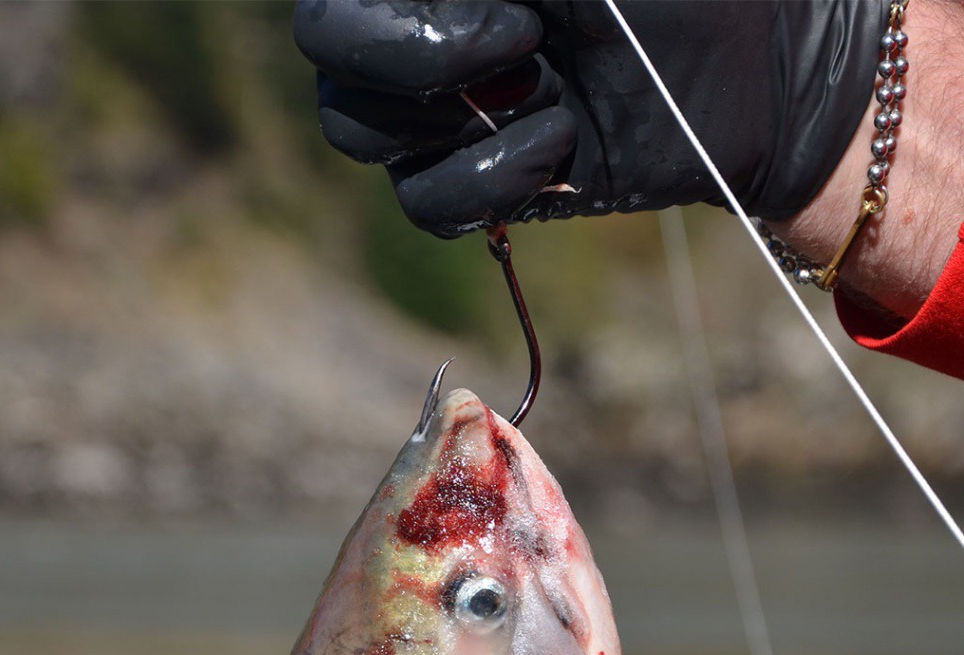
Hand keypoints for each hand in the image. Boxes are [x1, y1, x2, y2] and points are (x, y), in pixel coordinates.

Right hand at [294, 1, 889, 237]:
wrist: (754, 67)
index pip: (333, 5)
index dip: (392, 14)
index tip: (516, 6)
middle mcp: (421, 40)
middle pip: (332, 70)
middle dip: (416, 62)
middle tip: (524, 43)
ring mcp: (445, 116)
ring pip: (362, 137)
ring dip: (455, 122)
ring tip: (552, 97)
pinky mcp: (479, 184)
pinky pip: (422, 203)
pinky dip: (487, 182)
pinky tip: (559, 149)